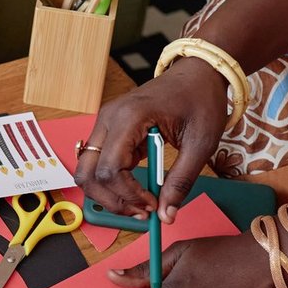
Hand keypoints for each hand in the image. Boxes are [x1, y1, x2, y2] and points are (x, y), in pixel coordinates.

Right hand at [76, 57, 228, 220]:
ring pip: (87, 171)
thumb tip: (166, 215)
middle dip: (112, 200)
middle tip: (142, 212)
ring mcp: (105, 123)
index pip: (111, 169)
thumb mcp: (200, 144)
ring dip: (107, 194)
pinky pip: (98, 163)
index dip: (128, 195)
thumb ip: (181, 181)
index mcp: (130, 117)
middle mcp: (108, 118)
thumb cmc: (200, 100)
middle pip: (89, 174)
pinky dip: (111, 182)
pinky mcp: (109, 129)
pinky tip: (136, 187)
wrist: (198, 72)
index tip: (152, 206)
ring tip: (137, 203)